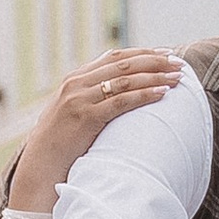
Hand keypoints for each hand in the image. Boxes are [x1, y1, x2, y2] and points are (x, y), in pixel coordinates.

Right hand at [9, 50, 183, 211]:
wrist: (40, 165)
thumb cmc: (60, 143)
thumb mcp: (71, 112)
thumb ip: (89, 97)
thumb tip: (116, 92)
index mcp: (74, 78)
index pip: (113, 56)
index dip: (142, 53)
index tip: (165, 53)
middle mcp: (76, 83)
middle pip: (123, 63)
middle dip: (154, 61)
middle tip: (178, 63)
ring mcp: (80, 99)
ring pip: (125, 80)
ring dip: (155, 76)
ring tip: (177, 78)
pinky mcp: (86, 117)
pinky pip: (121, 101)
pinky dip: (144, 95)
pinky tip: (162, 94)